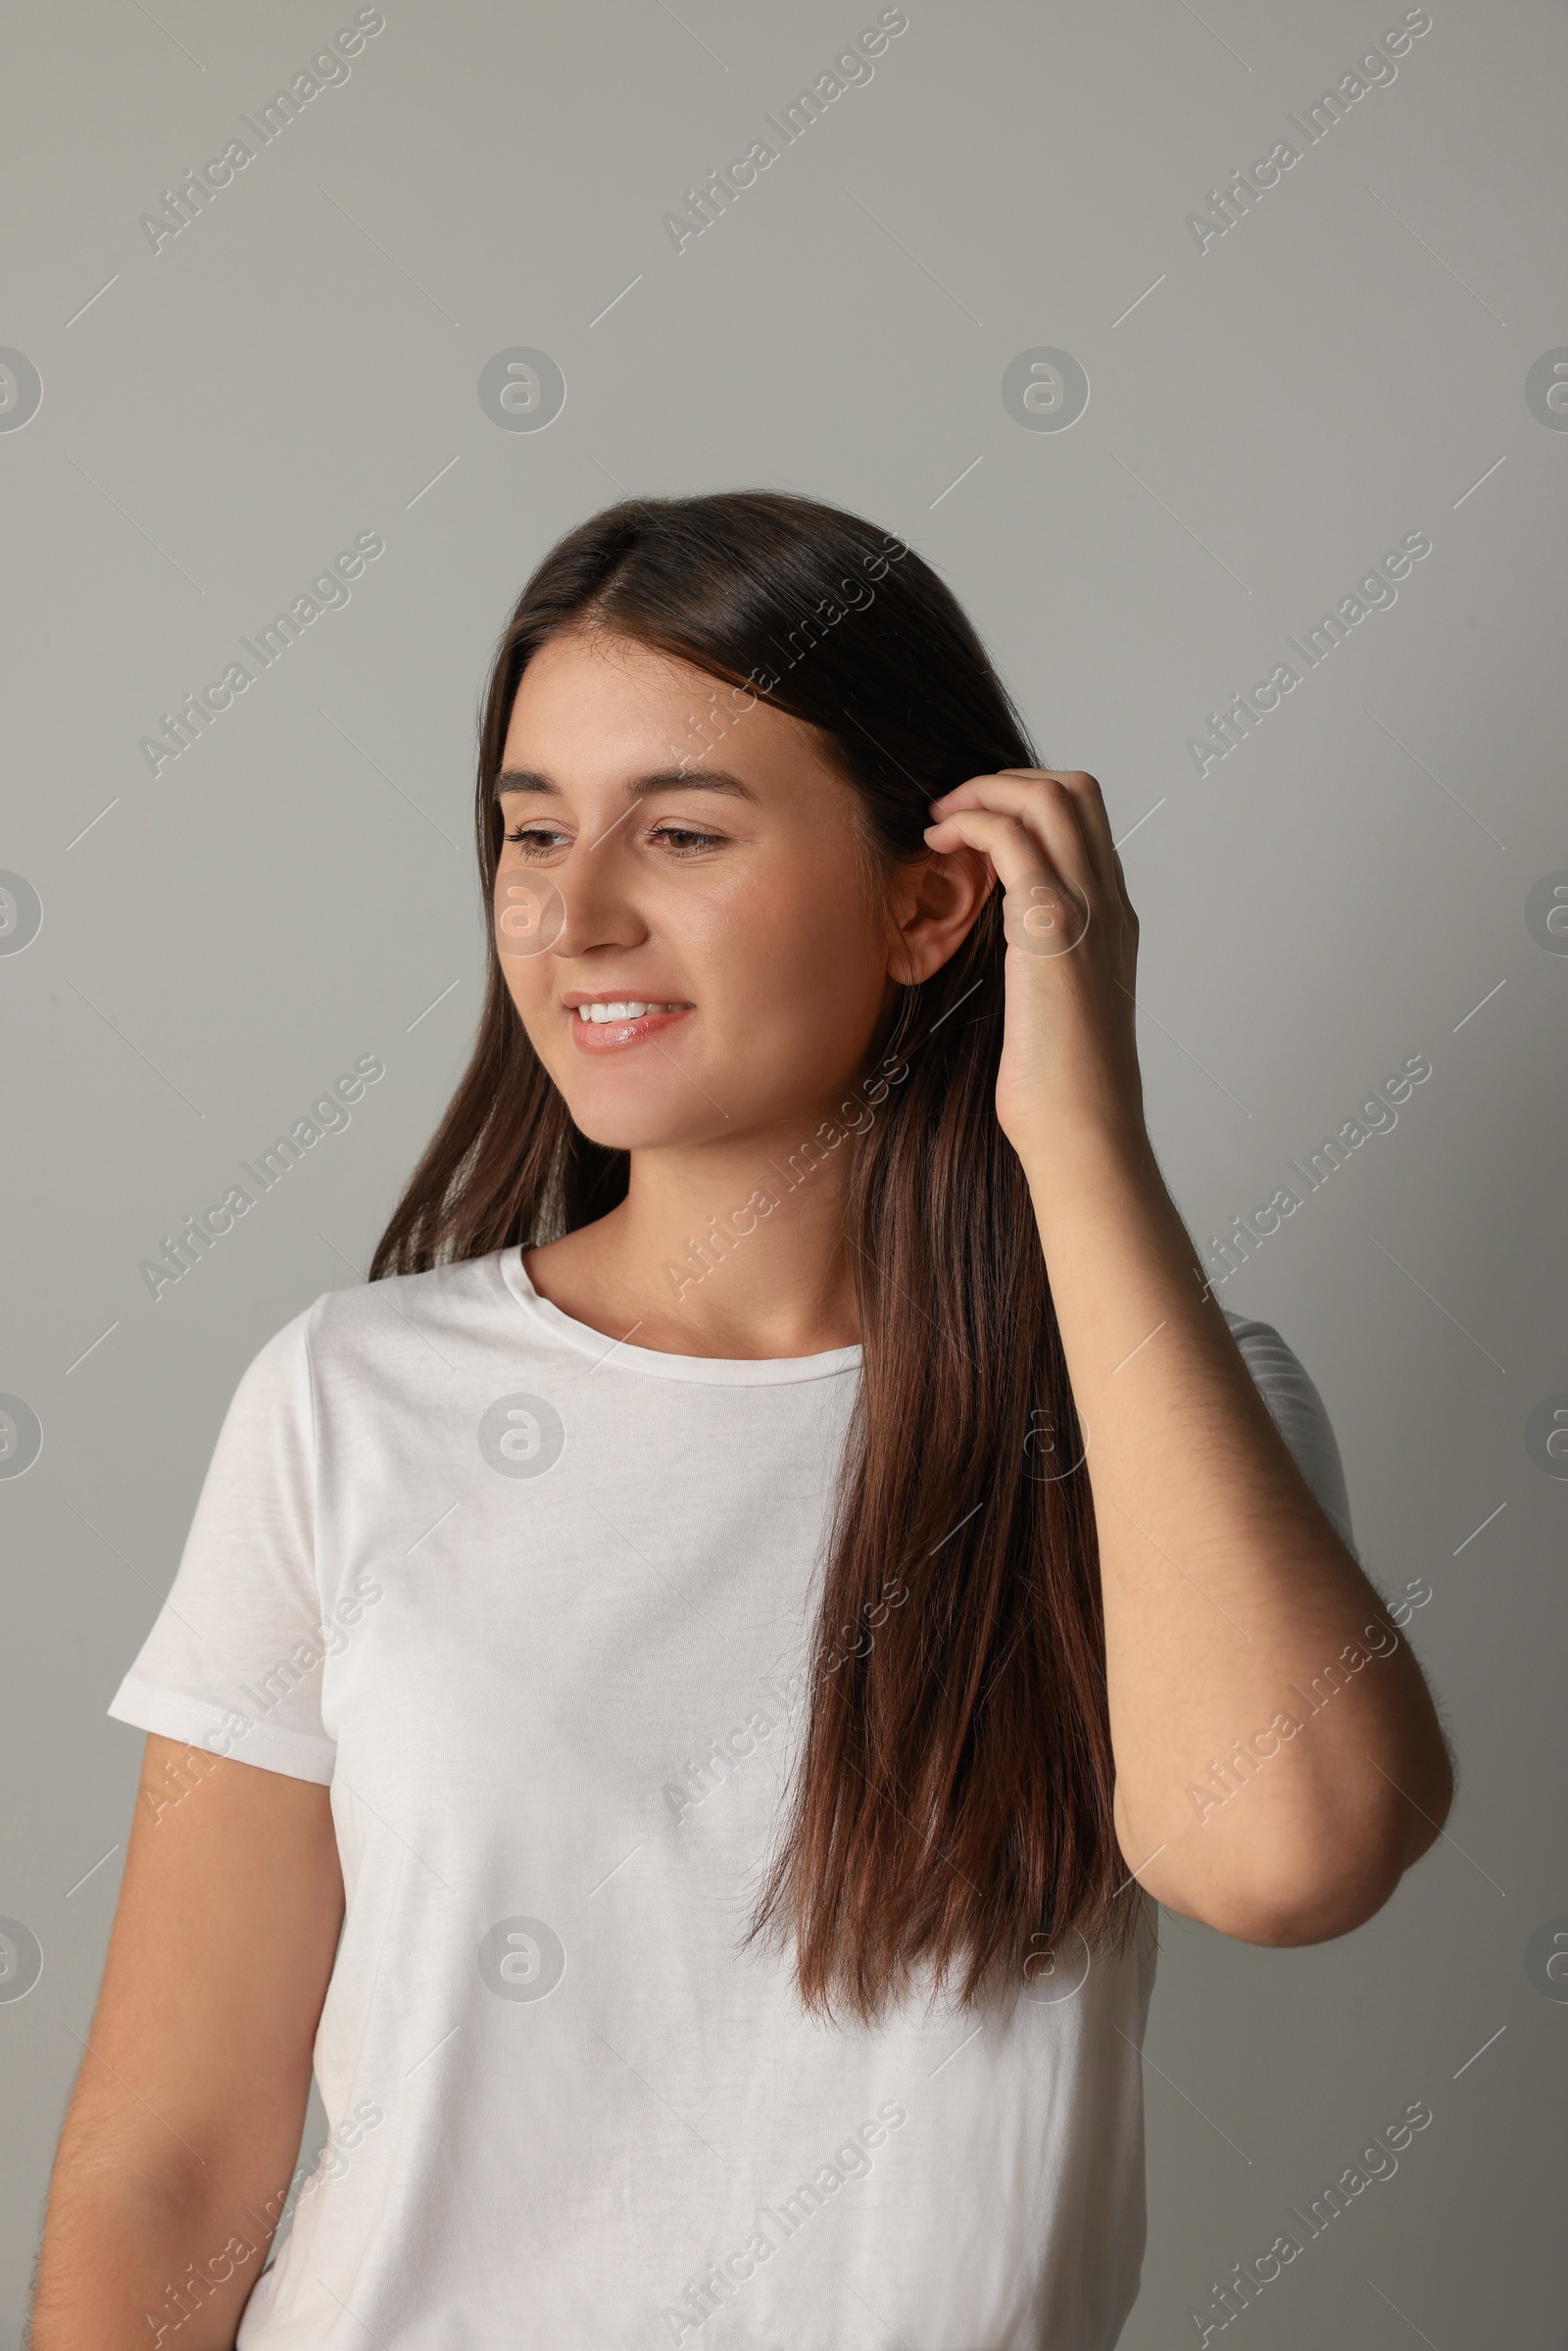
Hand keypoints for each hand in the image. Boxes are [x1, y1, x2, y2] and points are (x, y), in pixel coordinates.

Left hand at [923, 769, 1144, 1155]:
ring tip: (939, 815)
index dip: (1027, 800)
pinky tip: (937, 842)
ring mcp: (1086, 912)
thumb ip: (1041, 965)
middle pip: (1076, 788)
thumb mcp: (1053, 1009)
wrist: (1083, 1131)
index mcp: (1111, 920)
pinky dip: (970, 820)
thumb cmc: (1060, 1089)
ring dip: (984, 790)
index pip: (1085, 819)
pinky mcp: (1051, 930)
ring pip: (1049, 798)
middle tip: (953, 807)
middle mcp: (1108, 905)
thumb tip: (1006, 959)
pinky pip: (1013, 839)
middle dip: (1006, 780)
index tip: (975, 821)